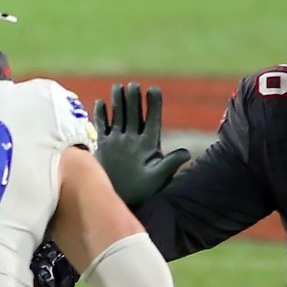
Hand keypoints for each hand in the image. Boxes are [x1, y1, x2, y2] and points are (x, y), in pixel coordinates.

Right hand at [92, 83, 189, 207]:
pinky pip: (102, 127)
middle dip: (134, 99)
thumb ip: (169, 164)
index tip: (153, 89)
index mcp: (149, 144)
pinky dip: (101, 115)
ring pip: (119, 116)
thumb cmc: (141, 192)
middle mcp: (133, 140)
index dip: (154, 104)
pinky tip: (100, 102)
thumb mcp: (157, 178)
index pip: (152, 119)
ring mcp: (118, 142)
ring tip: (118, 86)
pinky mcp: (104, 146)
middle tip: (133, 85)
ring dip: (119, 102)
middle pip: (135, 114)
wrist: (119, 200)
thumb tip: (186, 153)